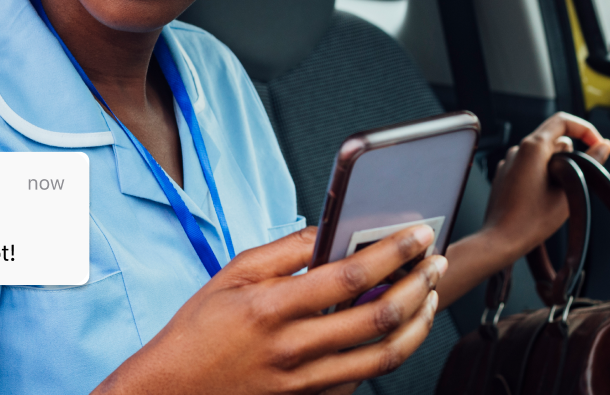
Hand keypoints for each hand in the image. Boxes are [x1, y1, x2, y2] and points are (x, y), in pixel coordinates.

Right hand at [93, 224, 445, 394]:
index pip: (348, 275)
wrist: (175, 389)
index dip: (392, 251)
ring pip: (383, 355)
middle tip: (434, 262)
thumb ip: (285, 250)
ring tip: (428, 296)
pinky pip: (364, 378)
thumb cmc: (199, 329)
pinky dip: (390, 352)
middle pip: (378, 317)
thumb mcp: (233, 273)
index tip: (416, 233)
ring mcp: (305, 381)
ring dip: (417, 322)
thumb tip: (329, 231)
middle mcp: (293, 347)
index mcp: (271, 306)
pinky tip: (397, 331)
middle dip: (418, 284)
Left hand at [482, 112, 609, 255]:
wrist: (501, 240)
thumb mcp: (571, 190)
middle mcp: (517, 150)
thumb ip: (591, 163)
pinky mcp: (506, 175)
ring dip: (557, 167)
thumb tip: (604, 146)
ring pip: (543, 154)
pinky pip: (530, 166)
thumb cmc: (531, 221)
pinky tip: (544, 198)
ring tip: (559, 195)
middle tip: (577, 182)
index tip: (598, 144)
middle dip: (571, 156)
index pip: (562, 120)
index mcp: (532, 147)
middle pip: (554, 139)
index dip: (585, 128)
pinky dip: (543, 175)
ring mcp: (509, 162)